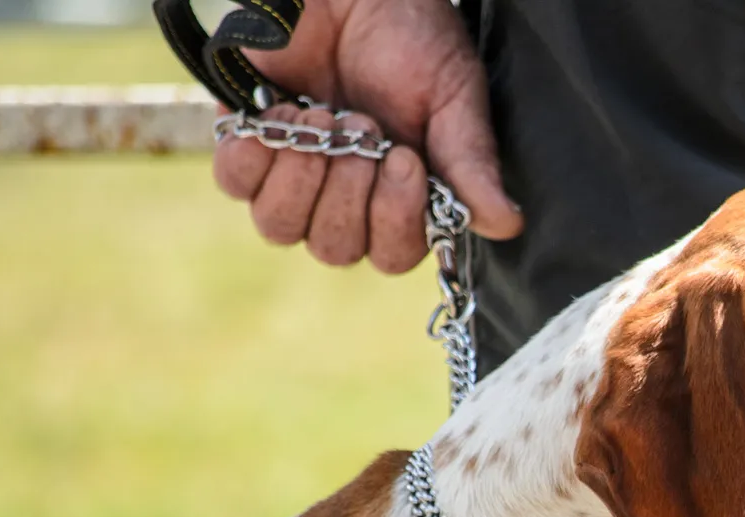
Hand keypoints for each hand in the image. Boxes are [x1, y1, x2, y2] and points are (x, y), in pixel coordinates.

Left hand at [211, 0, 521, 272]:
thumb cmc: (410, 33)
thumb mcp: (453, 96)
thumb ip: (472, 161)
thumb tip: (508, 224)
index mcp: (400, 195)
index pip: (390, 255)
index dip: (393, 222)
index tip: (405, 160)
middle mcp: (344, 195)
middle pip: (334, 249)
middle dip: (349, 193)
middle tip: (365, 125)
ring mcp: (293, 172)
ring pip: (280, 227)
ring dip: (304, 177)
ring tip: (326, 117)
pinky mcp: (247, 141)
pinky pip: (235, 182)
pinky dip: (259, 156)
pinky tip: (283, 116)